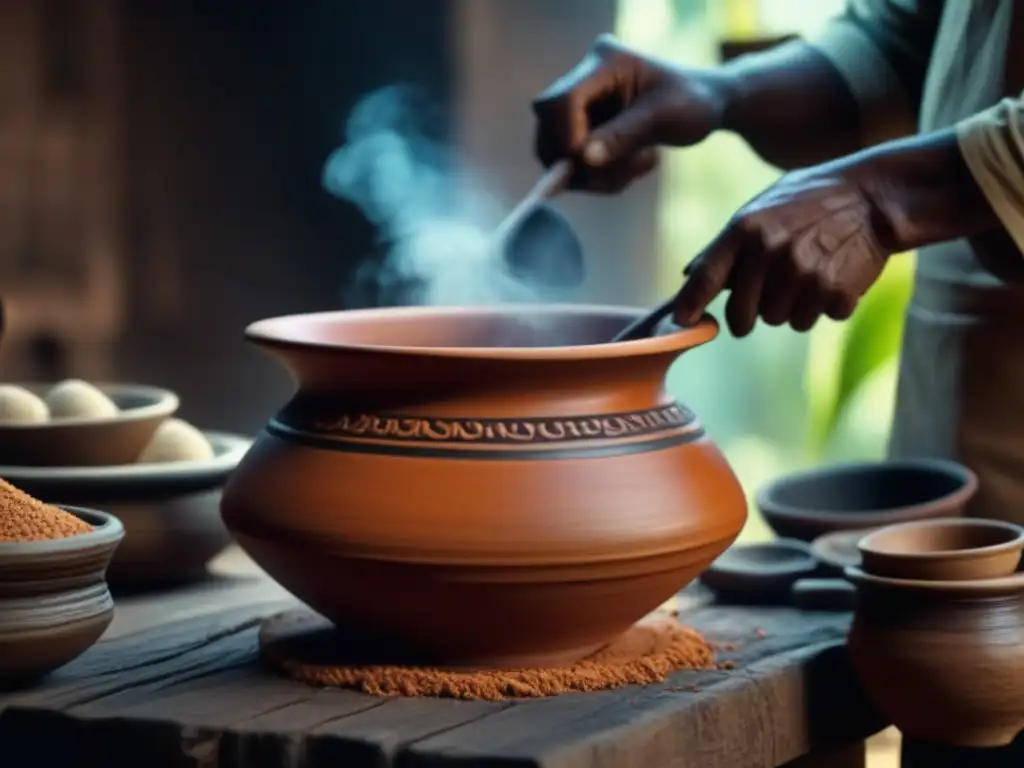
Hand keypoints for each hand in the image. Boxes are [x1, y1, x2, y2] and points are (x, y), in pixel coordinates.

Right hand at [532, 34, 729, 192]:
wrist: (704, 105)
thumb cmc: (692, 103)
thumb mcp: (664, 118)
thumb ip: (623, 136)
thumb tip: (584, 159)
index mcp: (605, 63)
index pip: (561, 102)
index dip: (567, 138)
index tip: (592, 163)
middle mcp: (585, 80)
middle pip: (550, 129)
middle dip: (580, 164)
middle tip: (622, 175)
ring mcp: (581, 106)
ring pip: (557, 153)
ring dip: (594, 176)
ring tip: (639, 165)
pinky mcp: (582, 129)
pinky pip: (573, 164)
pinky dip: (600, 177)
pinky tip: (632, 167)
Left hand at [671, 128, 1003, 336]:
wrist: (874, 196)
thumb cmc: (811, 200)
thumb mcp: (762, 207)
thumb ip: (726, 243)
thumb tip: (689, 274)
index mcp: (747, 228)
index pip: (707, 276)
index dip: (689, 304)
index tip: (682, 322)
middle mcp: (770, 252)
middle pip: (743, 316)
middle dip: (751, 314)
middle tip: (769, 294)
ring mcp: (804, 274)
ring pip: (781, 320)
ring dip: (793, 306)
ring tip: (811, 271)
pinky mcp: (836, 291)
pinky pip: (819, 318)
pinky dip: (827, 304)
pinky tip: (835, 274)